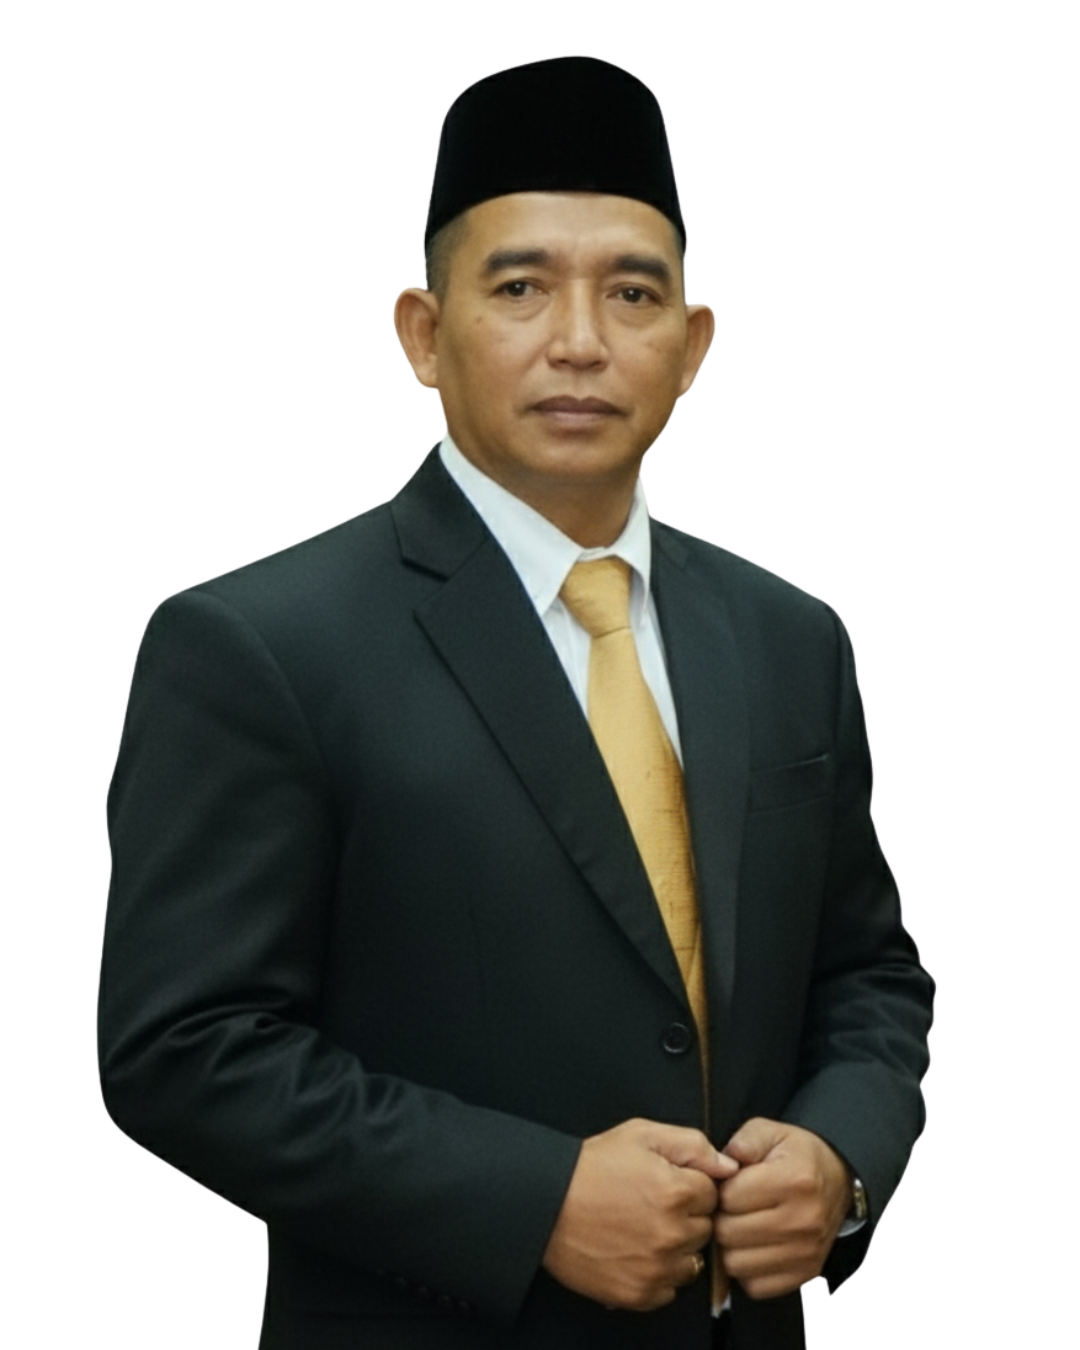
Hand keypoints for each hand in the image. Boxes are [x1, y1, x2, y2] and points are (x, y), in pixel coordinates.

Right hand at [542, 1118, 738, 1311]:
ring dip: (676, 1248)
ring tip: (643, 1228)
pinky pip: (669, 1290)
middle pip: (705, 1229)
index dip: (690, 1185)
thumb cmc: (592, 1165)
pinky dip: (658, 1274)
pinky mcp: (638, 1293)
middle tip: (652, 1204)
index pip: (713, 1194)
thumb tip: (730, 1166)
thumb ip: (692, 1145)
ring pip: (691, 1262)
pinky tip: (635, 1252)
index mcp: (676, 1192)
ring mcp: (656, 1268)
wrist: (547, 1203)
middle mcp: (671, 1234)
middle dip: (686, 1216)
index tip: (666, 1183)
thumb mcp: (641, 1135)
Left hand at [714, 1117, 851, 1300]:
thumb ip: (744, 1140)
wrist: (835, 1180)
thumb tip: (723, 1162)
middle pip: (729, 1233)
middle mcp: (804, 1220)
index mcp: (794, 1181)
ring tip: (742, 1226)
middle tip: (732, 1208)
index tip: (730, 1185)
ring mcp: (806, 1253)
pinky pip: (755, 1286)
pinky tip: (754, 1247)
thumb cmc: (795, 1156)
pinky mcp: (805, 1275)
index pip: (730, 1198)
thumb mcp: (771, 1132)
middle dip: (722, 1218)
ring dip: (730, 1246)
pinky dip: (747, 1270)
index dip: (721, 1190)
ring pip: (736, 1263)